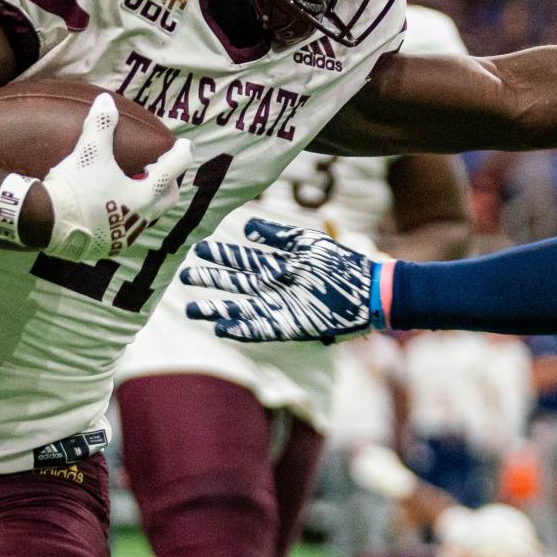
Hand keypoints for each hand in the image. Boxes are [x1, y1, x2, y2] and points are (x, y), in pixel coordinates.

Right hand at [38, 93, 191, 262]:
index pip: (172, 170)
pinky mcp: (108, 247)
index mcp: (143, 195)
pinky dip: (125, 216)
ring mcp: (125, 236)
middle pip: (167, 199)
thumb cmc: (75, 188)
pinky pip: (126, 230)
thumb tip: (106, 100)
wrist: (46, 224)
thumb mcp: (89, 153)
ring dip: (146, 200)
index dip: (181, 154)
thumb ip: (101, 125)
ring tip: (132, 186)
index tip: (185, 145)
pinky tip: (110, 207)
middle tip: (155, 169)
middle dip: (167, 183)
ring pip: (147, 216)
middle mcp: (140, 218)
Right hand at [184, 218, 375, 343]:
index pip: (245, 259)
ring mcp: (283, 307)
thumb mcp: (310, 244)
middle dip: (212, 281)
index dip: (223, 255)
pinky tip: (222, 327)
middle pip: (238, 284)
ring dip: (218, 309)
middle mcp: (277, 287)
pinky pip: (262, 328)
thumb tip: (248, 228)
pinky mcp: (293, 325)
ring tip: (192, 308)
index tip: (199, 249)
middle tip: (184, 277)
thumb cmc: (342, 264)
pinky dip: (242, 328)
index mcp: (281, 265)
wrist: (371, 289)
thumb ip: (279, 237)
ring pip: (243, 308)